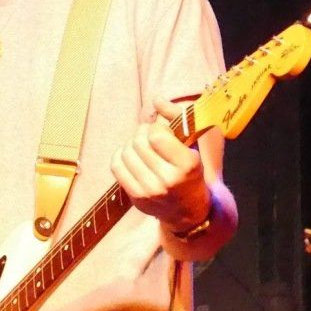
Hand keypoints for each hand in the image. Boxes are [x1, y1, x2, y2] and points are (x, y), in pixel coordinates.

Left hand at [111, 99, 208, 232]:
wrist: (189, 211)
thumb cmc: (191, 173)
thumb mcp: (193, 145)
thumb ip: (177, 118)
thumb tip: (156, 99)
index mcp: (188, 165)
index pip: (156, 135)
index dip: (156, 128)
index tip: (162, 133)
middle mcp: (169, 180)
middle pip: (139, 142)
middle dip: (142, 134)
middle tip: (149, 137)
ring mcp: (151, 191)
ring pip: (126, 152)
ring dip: (131, 144)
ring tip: (141, 148)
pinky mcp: (137, 199)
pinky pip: (117, 167)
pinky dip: (121, 156)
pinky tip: (131, 158)